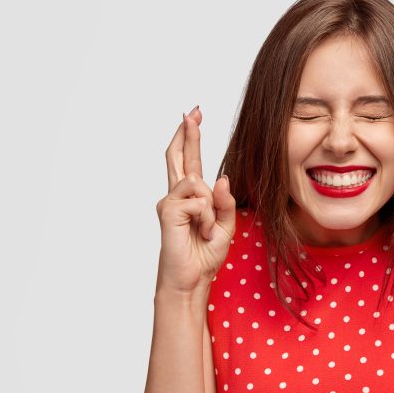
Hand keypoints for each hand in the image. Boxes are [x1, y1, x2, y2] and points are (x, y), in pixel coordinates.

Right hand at [155, 106, 235, 293]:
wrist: (192, 279)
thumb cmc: (204, 255)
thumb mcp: (225, 225)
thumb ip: (225, 201)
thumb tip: (220, 177)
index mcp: (191, 198)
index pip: (189, 161)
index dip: (190, 138)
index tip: (193, 116)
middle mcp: (177, 196)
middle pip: (178, 156)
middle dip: (187, 134)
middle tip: (193, 112)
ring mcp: (170, 202)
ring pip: (200, 184)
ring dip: (211, 212)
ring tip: (206, 233)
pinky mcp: (168, 211)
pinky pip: (199, 201)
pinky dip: (207, 220)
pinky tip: (200, 234)